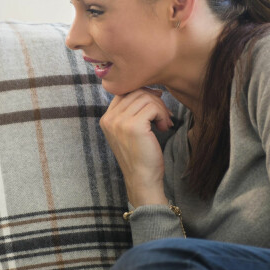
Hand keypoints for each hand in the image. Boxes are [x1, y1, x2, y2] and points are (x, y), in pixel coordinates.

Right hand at [100, 87, 172, 206]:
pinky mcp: (133, 126)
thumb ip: (133, 111)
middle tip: (163, 117)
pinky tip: (163, 128)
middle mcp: (109, 118)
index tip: (155, 107)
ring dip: (160, 109)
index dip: (143, 94)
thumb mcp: (131, 131)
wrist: (142, 179)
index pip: (124, 92)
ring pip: (146, 97)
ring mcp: (120, 122)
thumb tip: (152, 89)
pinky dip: (162, 115)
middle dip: (155, 101)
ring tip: (163, 124)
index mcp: (106, 119)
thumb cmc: (140, 157)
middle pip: (136, 92)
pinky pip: (153, 106)